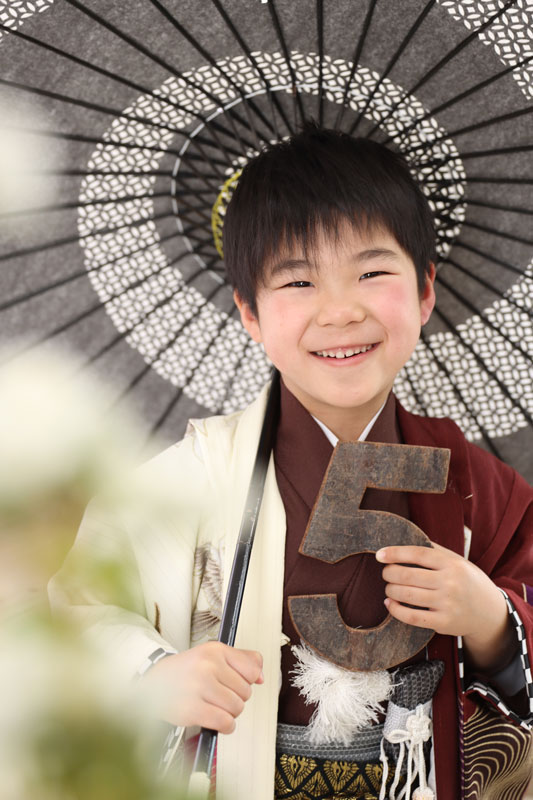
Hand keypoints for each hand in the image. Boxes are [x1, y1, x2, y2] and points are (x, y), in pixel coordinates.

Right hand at [142, 642, 263, 732]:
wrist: (153, 684)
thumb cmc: (185, 671)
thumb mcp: (212, 655)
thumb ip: (241, 660)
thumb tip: (261, 676)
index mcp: (215, 650)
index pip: (252, 669)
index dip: (247, 681)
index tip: (236, 683)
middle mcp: (208, 666)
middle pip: (246, 692)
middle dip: (236, 698)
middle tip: (219, 696)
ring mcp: (200, 687)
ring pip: (237, 708)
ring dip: (230, 713)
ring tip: (215, 707)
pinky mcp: (193, 709)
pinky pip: (225, 722)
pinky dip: (225, 726)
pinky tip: (216, 720)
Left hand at [376, 542, 512, 670]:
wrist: (490, 612)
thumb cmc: (468, 581)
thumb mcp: (458, 561)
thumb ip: (435, 550)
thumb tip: (407, 538)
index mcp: (452, 564)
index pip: (417, 554)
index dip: (395, 553)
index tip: (379, 555)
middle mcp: (450, 583)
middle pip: (407, 575)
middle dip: (389, 573)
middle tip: (385, 574)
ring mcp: (447, 604)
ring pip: (406, 595)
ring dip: (390, 590)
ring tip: (388, 588)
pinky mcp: (444, 623)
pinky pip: (412, 617)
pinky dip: (395, 610)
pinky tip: (390, 604)